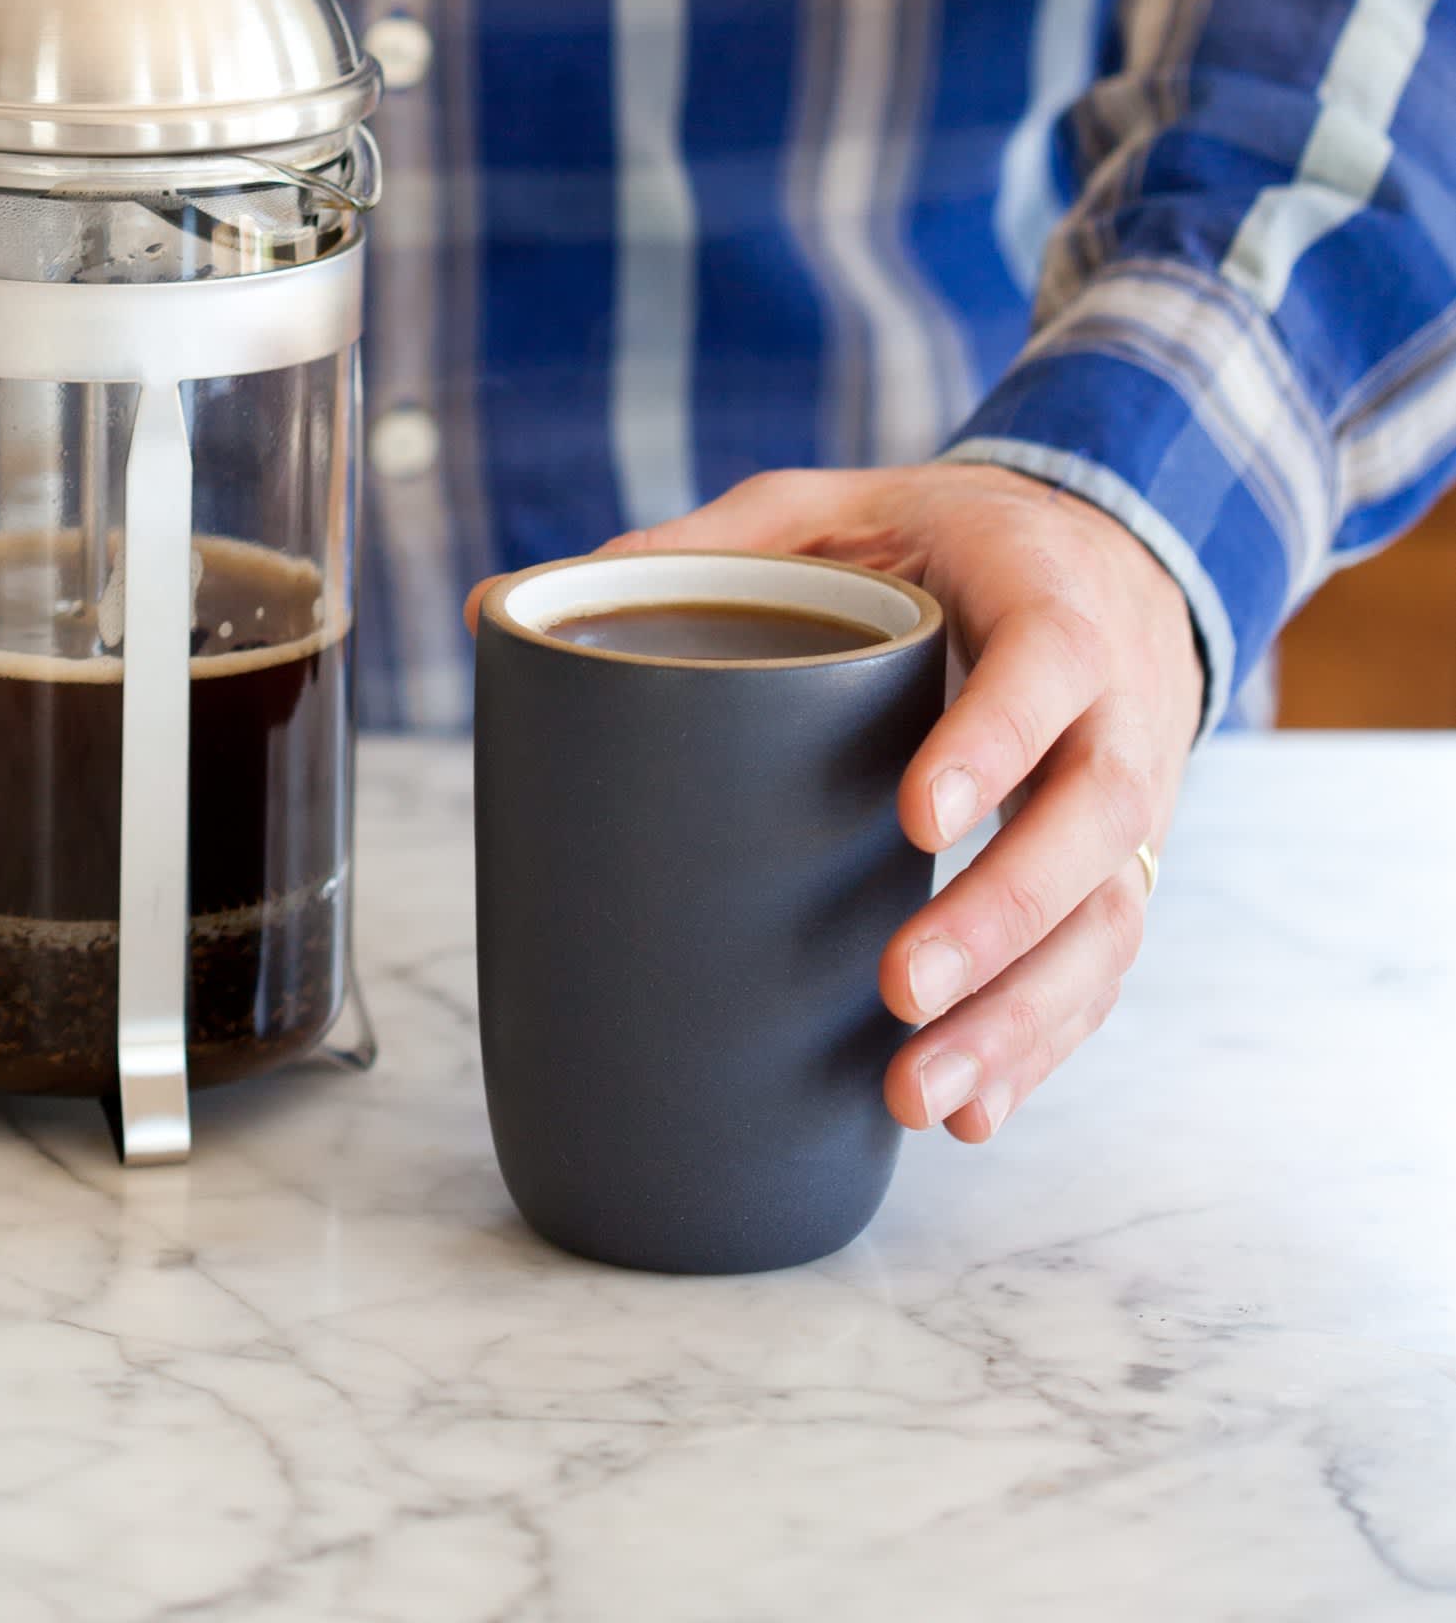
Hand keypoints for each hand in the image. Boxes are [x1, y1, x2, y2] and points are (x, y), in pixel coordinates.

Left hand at [474, 461, 1201, 1143]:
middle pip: (1089, 823)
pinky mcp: (1115, 874)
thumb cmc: (939, 540)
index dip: (991, 743)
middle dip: (998, 917)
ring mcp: (1131, 800)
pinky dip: (1037, 1049)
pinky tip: (966, 1112)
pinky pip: (1096, 973)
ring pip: (1103, 923)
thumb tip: (492, 605)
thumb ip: (696, 549)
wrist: (1103, 554)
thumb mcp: (831, 510)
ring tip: (916, 1096)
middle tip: (895, 990)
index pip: (1044, 669)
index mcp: (1046, 598)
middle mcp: (1114, 707)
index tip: (912, 811)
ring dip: (1019, 1019)